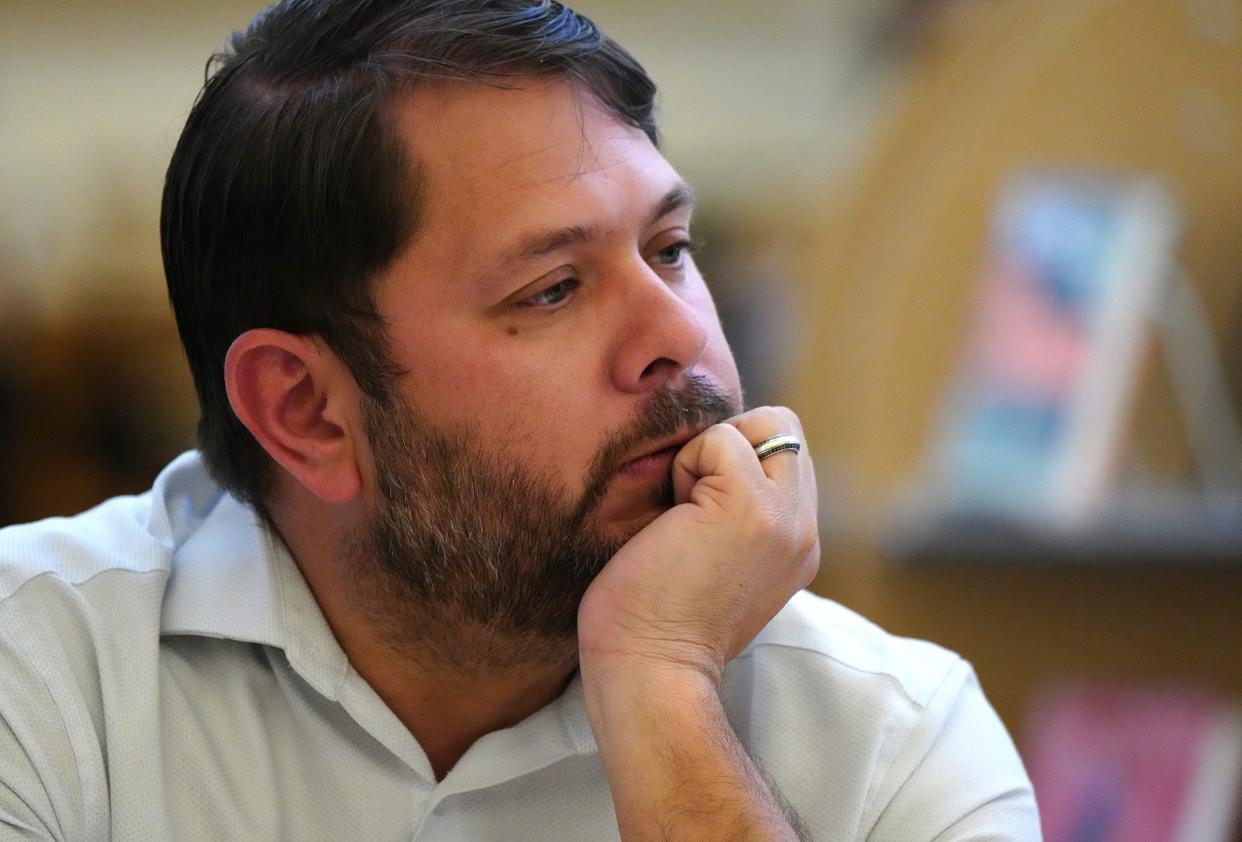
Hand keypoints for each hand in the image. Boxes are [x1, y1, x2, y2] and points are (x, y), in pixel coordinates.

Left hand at [577, 406, 819, 685]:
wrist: (650, 672)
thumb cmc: (654, 623)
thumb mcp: (716, 564)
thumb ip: (737, 518)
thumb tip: (710, 462)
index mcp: (798, 546)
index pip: (787, 455)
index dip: (739, 457)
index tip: (699, 508)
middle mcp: (803, 530)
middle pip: (784, 428)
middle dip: (730, 444)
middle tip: (690, 502)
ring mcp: (784, 518)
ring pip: (762, 424)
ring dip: (708, 454)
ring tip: (684, 514)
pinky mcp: (751, 508)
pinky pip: (720, 438)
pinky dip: (686, 463)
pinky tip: (673, 518)